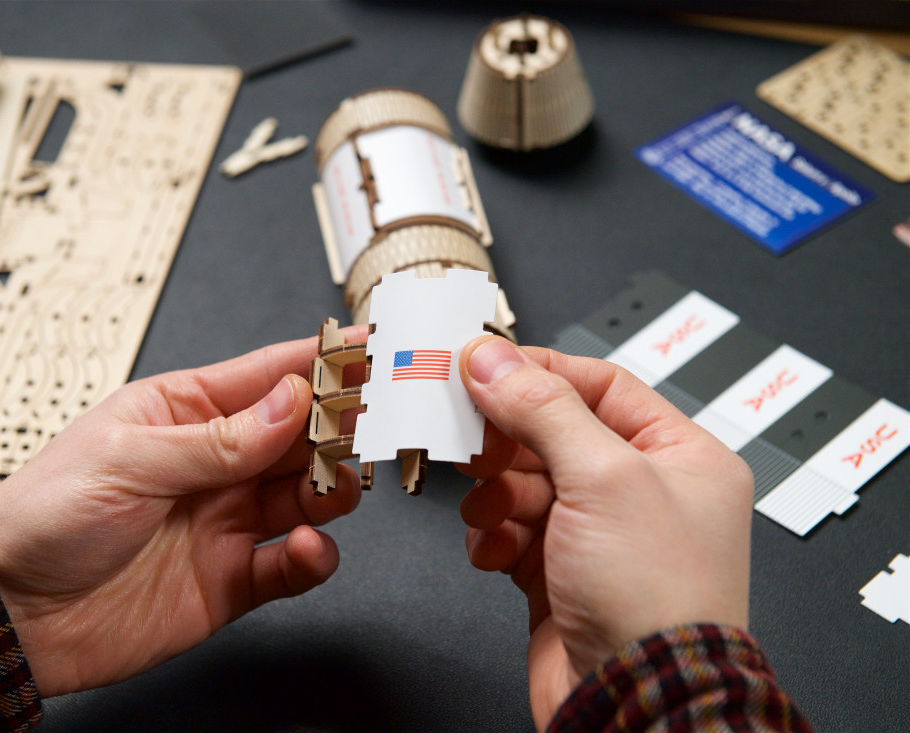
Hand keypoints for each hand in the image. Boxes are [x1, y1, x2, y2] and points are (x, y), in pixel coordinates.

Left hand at [0, 331, 365, 696]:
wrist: (10, 615)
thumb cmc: (44, 518)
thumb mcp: (128, 460)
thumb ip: (219, 439)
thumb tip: (290, 402)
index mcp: (184, 414)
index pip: (267, 377)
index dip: (322, 361)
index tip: (369, 347)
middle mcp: (213, 464)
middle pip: (299, 435)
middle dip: (337, 428)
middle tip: (364, 428)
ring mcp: (225, 521)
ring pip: (307, 495)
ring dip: (331, 489)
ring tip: (333, 489)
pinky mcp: (231, 578)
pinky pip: (291, 563)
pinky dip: (311, 555)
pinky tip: (305, 547)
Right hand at [457, 337, 753, 724]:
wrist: (637, 702)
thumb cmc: (656, 602)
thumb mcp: (603, 478)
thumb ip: (543, 408)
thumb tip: (494, 360)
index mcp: (679, 456)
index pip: (600, 385)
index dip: (537, 372)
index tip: (481, 366)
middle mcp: (642, 492)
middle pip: (554, 433)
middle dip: (507, 440)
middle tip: (470, 440)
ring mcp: (599, 536)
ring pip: (524, 484)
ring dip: (495, 494)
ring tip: (488, 509)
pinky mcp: (560, 575)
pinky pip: (510, 532)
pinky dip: (492, 537)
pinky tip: (493, 551)